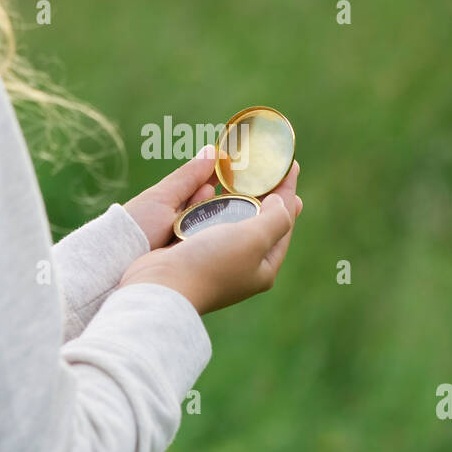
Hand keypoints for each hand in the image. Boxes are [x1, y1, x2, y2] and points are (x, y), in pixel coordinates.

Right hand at [118, 159, 301, 315]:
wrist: (161, 286)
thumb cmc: (211, 262)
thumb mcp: (254, 238)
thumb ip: (275, 218)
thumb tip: (281, 201)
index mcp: (263, 267)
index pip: (283, 224)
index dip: (287, 193)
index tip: (290, 165)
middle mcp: (242, 265)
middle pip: (259, 221)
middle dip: (264, 193)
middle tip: (268, 166)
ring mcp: (216, 259)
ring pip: (232, 219)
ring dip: (237, 194)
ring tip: (242, 170)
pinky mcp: (192, 251)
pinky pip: (209, 220)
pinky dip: (214, 202)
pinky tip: (212, 186)